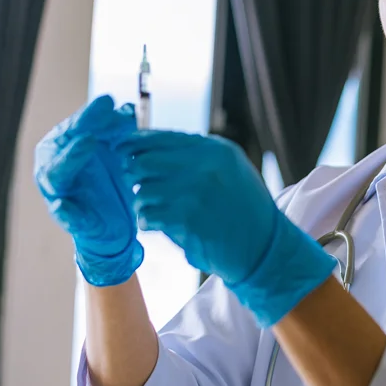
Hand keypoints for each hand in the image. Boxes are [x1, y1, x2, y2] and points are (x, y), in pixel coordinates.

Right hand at [34, 95, 142, 286]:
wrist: (117, 223)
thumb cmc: (113, 179)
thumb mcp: (120, 151)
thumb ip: (121, 129)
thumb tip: (127, 107)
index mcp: (64, 146)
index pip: (76, 124)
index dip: (92, 112)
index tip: (110, 100)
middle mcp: (54, 165)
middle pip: (63, 142)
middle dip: (80, 127)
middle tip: (99, 111)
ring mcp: (56, 192)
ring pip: (57, 173)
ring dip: (71, 157)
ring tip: (88, 142)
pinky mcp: (67, 218)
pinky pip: (64, 214)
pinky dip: (65, 212)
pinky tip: (63, 207)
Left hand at [116, 130, 334, 326]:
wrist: (264, 247)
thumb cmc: (245, 208)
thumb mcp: (230, 168)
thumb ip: (198, 155)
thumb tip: (152, 146)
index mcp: (214, 149)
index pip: (161, 137)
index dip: (135, 143)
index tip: (122, 150)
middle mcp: (204, 165)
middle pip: (145, 161)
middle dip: (134, 173)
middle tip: (135, 183)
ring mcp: (195, 192)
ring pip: (143, 191)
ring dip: (142, 202)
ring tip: (152, 209)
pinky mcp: (186, 220)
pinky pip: (148, 216)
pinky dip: (146, 221)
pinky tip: (155, 223)